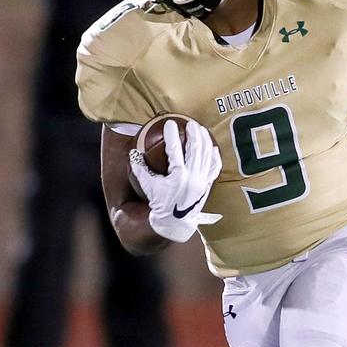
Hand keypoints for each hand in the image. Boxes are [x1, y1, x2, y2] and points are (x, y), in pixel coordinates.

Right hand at [127, 119, 222, 242]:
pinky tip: (213, 147)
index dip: (172, 135)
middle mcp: (193, 177)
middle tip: (191, 122)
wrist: (176, 223)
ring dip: (204, 140)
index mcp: (178, 176)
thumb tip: (132, 153)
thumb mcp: (148, 187)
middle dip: (194, 133)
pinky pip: (214, 168)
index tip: (170, 123)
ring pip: (206, 155)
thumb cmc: (160, 204)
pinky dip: (214, 156)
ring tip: (201, 129)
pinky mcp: (208, 185)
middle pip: (196, 149)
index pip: (175, 151)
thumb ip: (140, 170)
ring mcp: (202, 181)